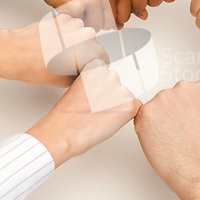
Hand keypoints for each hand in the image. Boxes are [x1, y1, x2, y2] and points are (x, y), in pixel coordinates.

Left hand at [0, 15, 106, 86]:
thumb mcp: (62, 80)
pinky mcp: (61, 17)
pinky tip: (54, 42)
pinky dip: (65, 33)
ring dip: (75, 42)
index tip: (90, 67)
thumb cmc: (33, 66)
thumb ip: (80, 76)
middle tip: (70, 63)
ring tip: (59, 52)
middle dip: (85, 53)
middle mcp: (85, 34)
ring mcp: (73, 24)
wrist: (13, 51)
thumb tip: (83, 73)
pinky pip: (70, 26)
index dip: (96, 65)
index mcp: (89, 51)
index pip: (103, 58)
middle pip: (93, 45)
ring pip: (82, 34)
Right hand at [24, 0, 130, 28]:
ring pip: (95, 26)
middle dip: (97, 19)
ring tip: (76, 0)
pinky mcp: (75, 7)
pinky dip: (72, 16)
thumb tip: (119, 24)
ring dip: (84, 19)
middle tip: (85, 2)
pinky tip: (67, 1)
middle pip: (110, 23)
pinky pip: (78, 23)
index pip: (124, 14)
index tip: (102, 9)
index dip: (112, 17)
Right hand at [27, 60, 141, 167]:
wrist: (64, 133)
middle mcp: (111, 75)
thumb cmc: (67, 115)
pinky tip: (110, 121)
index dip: (101, 89)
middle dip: (111, 97)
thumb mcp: (77, 87)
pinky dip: (126, 116)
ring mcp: (122, 90)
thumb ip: (93, 81)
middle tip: (96, 109)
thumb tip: (103, 87)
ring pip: (126, 98)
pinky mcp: (130, 105)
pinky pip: (135, 108)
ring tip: (100, 116)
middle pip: (118, 86)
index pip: (107, 75)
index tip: (93, 97)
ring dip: (118, 107)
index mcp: (97, 67)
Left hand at [134, 79, 199, 199]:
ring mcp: (163, 99)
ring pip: (157, 107)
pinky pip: (142, 119)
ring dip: (160, 121)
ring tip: (172, 139)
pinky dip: (147, 130)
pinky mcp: (146, 112)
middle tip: (180, 132)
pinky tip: (161, 141)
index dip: (189, 108)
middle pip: (172, 96)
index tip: (189, 118)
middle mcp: (183, 87)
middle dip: (174, 112)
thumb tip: (198, 109)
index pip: (191, 90)